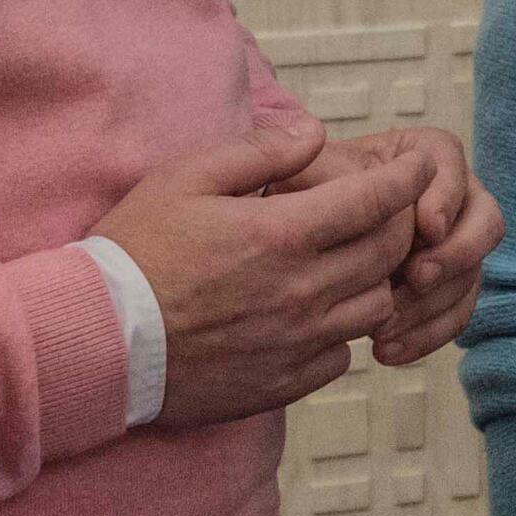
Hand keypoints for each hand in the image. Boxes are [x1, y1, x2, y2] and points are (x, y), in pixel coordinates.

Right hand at [102, 122, 425, 426]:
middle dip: (400, 224)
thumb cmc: (135, 252)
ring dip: (374, 279)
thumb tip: (315, 133)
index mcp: (281, 235)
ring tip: (350, 262)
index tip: (417, 167)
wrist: (97, 342)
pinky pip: (343, 354)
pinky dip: (342, 330)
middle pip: (389, 253)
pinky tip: (316, 313)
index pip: (376, 201)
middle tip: (386, 211)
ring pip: (376, 306)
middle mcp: (302, 291)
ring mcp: (297, 342)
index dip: (407, 178)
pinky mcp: (285, 382)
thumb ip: (259, 152)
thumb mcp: (185, 179)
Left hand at [290, 125, 503, 364]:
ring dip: (433, 304)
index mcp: (420, 155)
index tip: (427, 228)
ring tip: (385, 327)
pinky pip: (456, 314)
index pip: (451, 165)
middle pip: (484, 220)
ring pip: (472, 274)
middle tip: (415, 278)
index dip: (447, 197)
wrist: (285, 248)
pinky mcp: (446, 289)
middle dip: (455, 254)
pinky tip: (386, 352)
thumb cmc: (293, 199)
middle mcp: (450, 197)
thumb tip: (354, 176)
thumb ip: (324, 169)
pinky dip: (426, 335)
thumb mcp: (300, 175)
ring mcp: (453, 246)